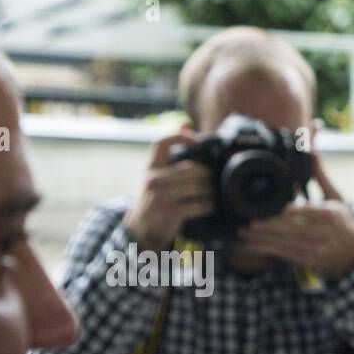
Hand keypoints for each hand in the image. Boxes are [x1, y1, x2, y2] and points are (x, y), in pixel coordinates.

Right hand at [123, 126, 213, 249]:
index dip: (180, 136)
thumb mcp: (157, 177)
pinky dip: (207, 205)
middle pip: (191, 167)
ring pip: (197, 186)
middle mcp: (153, 178)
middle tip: (211, 179)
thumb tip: (185, 124)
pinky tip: (207, 205)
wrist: (142, 229)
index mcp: (151, 167)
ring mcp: (161, 195)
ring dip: (209, 191)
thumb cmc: (155, 199)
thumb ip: (171, 157)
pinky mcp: (170, 211)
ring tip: (211, 193)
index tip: (197, 141)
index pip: (161, 143)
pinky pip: (199, 204)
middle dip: (206, 174)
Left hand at [237, 151, 353, 279]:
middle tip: (250, 221)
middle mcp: (324, 233)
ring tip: (244, 232)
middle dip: (270, 226)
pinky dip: (266, 249)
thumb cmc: (345, 223)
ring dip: (262, 238)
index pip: (309, 211)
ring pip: (285, 242)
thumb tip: (311, 149)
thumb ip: (320, 175)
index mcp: (331, 215)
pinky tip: (252, 244)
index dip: (291, 211)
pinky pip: (284, 254)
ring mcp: (316, 249)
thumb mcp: (337, 198)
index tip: (275, 207)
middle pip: (293, 228)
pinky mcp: (309, 260)